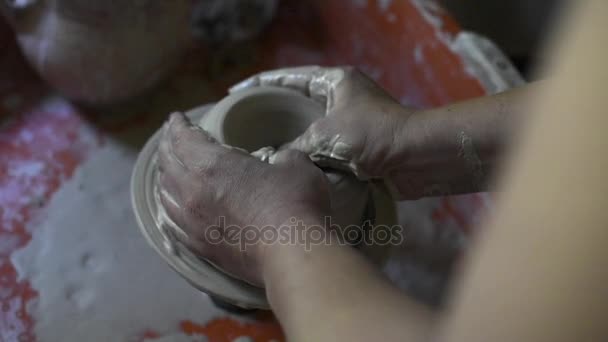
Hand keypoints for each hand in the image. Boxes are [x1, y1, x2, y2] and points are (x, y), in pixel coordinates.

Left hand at [157, 112, 330, 285]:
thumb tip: (280, 159)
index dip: (178, 125)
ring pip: (164, 193)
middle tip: (170, 138)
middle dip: (167, 146)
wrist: (292, 253)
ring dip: (164, 176)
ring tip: (168, 169)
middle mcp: (192, 191)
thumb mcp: (295, 165)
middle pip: (167, 163)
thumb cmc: (294, 202)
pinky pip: (171, 222)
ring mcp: (192, 222)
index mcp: (211, 164)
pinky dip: (167, 208)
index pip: (183, 138)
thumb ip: (283, 156)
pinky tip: (170, 207)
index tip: (177, 118)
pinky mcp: (199, 246)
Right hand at [230, 66, 414, 178]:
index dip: (260, 83)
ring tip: (259, 145)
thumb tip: (271, 160)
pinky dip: (306, 155)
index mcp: (334, 81)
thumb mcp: (325, 135)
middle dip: (272, 111)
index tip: (235, 91)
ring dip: (289, 136)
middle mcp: (341, 97)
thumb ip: (294, 146)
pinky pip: (322, 147)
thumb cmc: (372, 136)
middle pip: (297, 101)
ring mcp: (350, 122)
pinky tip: (288, 165)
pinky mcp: (357, 146)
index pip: (289, 77)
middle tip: (244, 122)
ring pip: (309, 127)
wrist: (416, 158)